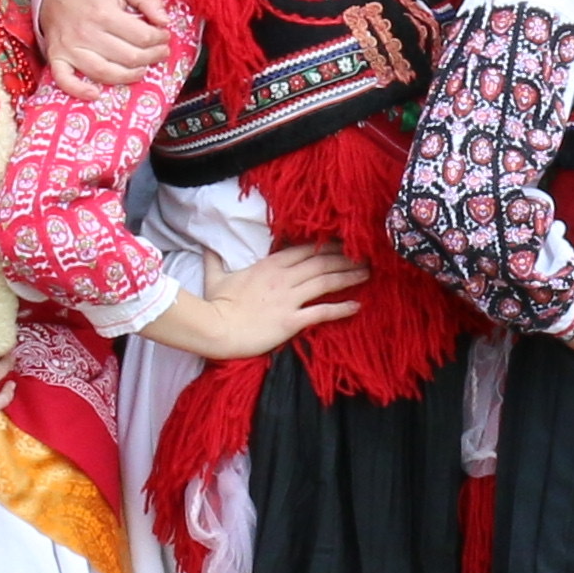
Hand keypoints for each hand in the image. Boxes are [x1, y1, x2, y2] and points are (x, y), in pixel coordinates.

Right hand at [38, 0, 177, 92]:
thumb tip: (165, 21)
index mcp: (104, 13)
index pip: (142, 36)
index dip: (159, 39)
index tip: (163, 37)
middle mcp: (86, 32)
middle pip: (128, 57)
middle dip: (151, 57)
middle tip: (160, 53)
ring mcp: (70, 48)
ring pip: (105, 72)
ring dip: (129, 76)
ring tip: (142, 70)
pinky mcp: (57, 58)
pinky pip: (65, 80)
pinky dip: (79, 90)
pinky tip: (96, 94)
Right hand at [156, 243, 364, 362]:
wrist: (215, 329)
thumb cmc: (216, 305)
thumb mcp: (215, 277)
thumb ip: (213, 259)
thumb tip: (206, 246)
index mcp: (269, 265)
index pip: (304, 249)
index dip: (326, 245)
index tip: (343, 243)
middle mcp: (283, 278)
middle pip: (321, 262)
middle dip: (345, 257)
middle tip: (365, 256)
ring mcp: (288, 299)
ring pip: (326, 281)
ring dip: (349, 276)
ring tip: (367, 273)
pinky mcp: (291, 320)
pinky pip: (321, 312)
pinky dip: (341, 308)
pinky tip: (357, 306)